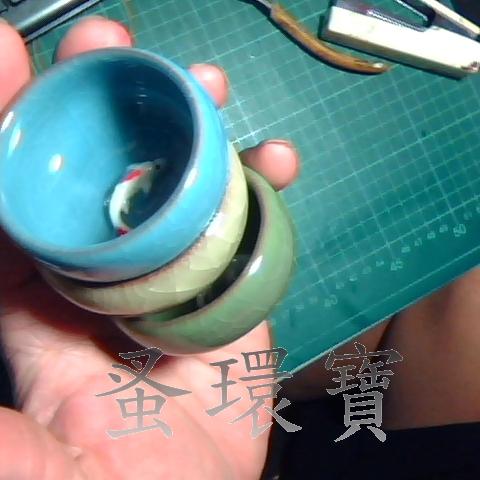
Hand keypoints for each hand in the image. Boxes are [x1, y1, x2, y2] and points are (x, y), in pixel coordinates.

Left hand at [0, 17, 299, 478]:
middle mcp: (104, 265)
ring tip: (209, 86)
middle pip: (104, 167)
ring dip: (193, 129)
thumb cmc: (86, 477)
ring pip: (181, 184)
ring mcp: (174, 272)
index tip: (22, 54)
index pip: (21, 185)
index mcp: (35, 284)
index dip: (17, 116)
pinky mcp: (231, 288)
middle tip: (118, 44)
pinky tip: (276, 163)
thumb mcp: (5, 434)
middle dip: (108, 101)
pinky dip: (263, 190)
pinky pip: (247, 227)